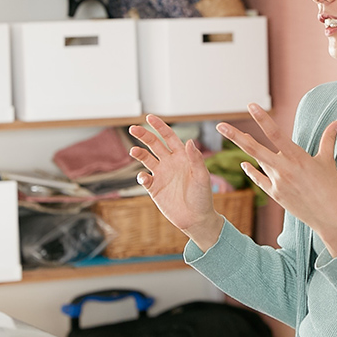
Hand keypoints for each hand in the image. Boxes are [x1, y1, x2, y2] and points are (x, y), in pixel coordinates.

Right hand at [128, 115, 224, 250]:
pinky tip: (145, 178)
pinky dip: (141, 176)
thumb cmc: (203, 196)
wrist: (197, 219)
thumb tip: (189, 141)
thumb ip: (195, 159)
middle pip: (154, 144)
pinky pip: (144, 178)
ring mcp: (161, 175)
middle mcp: (170, 163)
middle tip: (133, 128)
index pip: (169, 137)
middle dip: (144, 135)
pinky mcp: (154, 188)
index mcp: (183, 157)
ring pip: (146, 159)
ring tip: (134, 151)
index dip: (159, 127)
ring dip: (139, 153)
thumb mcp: (202, 176)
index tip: (149, 117)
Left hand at [216, 104, 336, 256]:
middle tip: (220, 125)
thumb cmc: (332, 187)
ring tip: (234, 136)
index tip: (251, 106)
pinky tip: (244, 164)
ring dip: (245, 148)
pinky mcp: (275, 195)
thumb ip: (328, 139)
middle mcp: (285, 169)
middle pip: (255, 149)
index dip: (262, 119)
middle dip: (236, 136)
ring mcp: (278, 183)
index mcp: (298, 157)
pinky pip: (259, 180)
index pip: (276, 134)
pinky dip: (252, 171)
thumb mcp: (328, 161)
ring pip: (257, 161)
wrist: (331, 217)